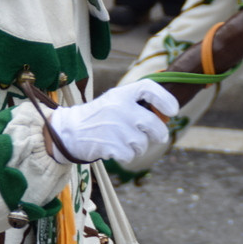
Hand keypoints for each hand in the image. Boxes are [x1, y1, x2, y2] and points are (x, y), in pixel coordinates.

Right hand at [47, 80, 178, 163]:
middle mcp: (120, 108)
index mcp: (121, 94)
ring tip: (122, 140)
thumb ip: (136, 104)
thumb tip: (166, 114)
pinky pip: (130, 155)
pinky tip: (113, 148)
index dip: (165, 99)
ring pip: (143, 143)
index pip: (148, 88)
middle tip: (158, 137)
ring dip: (137, 146)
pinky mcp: (110, 145)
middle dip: (159, 134)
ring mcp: (115, 127)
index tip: (173, 111)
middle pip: (154, 124)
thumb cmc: (98, 117)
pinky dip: (125, 155)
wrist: (69, 132)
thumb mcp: (114, 101)